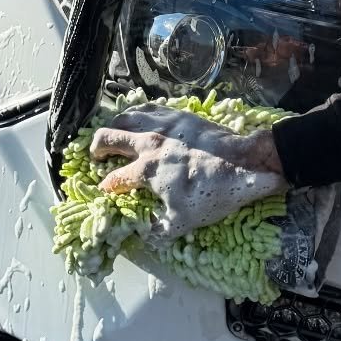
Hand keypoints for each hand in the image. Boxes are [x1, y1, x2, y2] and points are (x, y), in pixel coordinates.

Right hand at [90, 105, 287, 240]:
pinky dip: (135, 113)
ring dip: (113, 127)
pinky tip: (137, 118)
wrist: (244, 162)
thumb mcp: (185, 221)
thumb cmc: (215, 192)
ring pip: (124, 117)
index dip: (107, 187)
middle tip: (97, 157)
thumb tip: (144, 232)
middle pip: (107, 138)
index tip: (105, 191)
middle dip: (96, 149)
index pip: (115, 179)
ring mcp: (162, 124)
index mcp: (147, 171)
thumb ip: (160, 229)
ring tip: (112, 135)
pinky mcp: (177, 113)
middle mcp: (148, 143)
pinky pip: (147, 108)